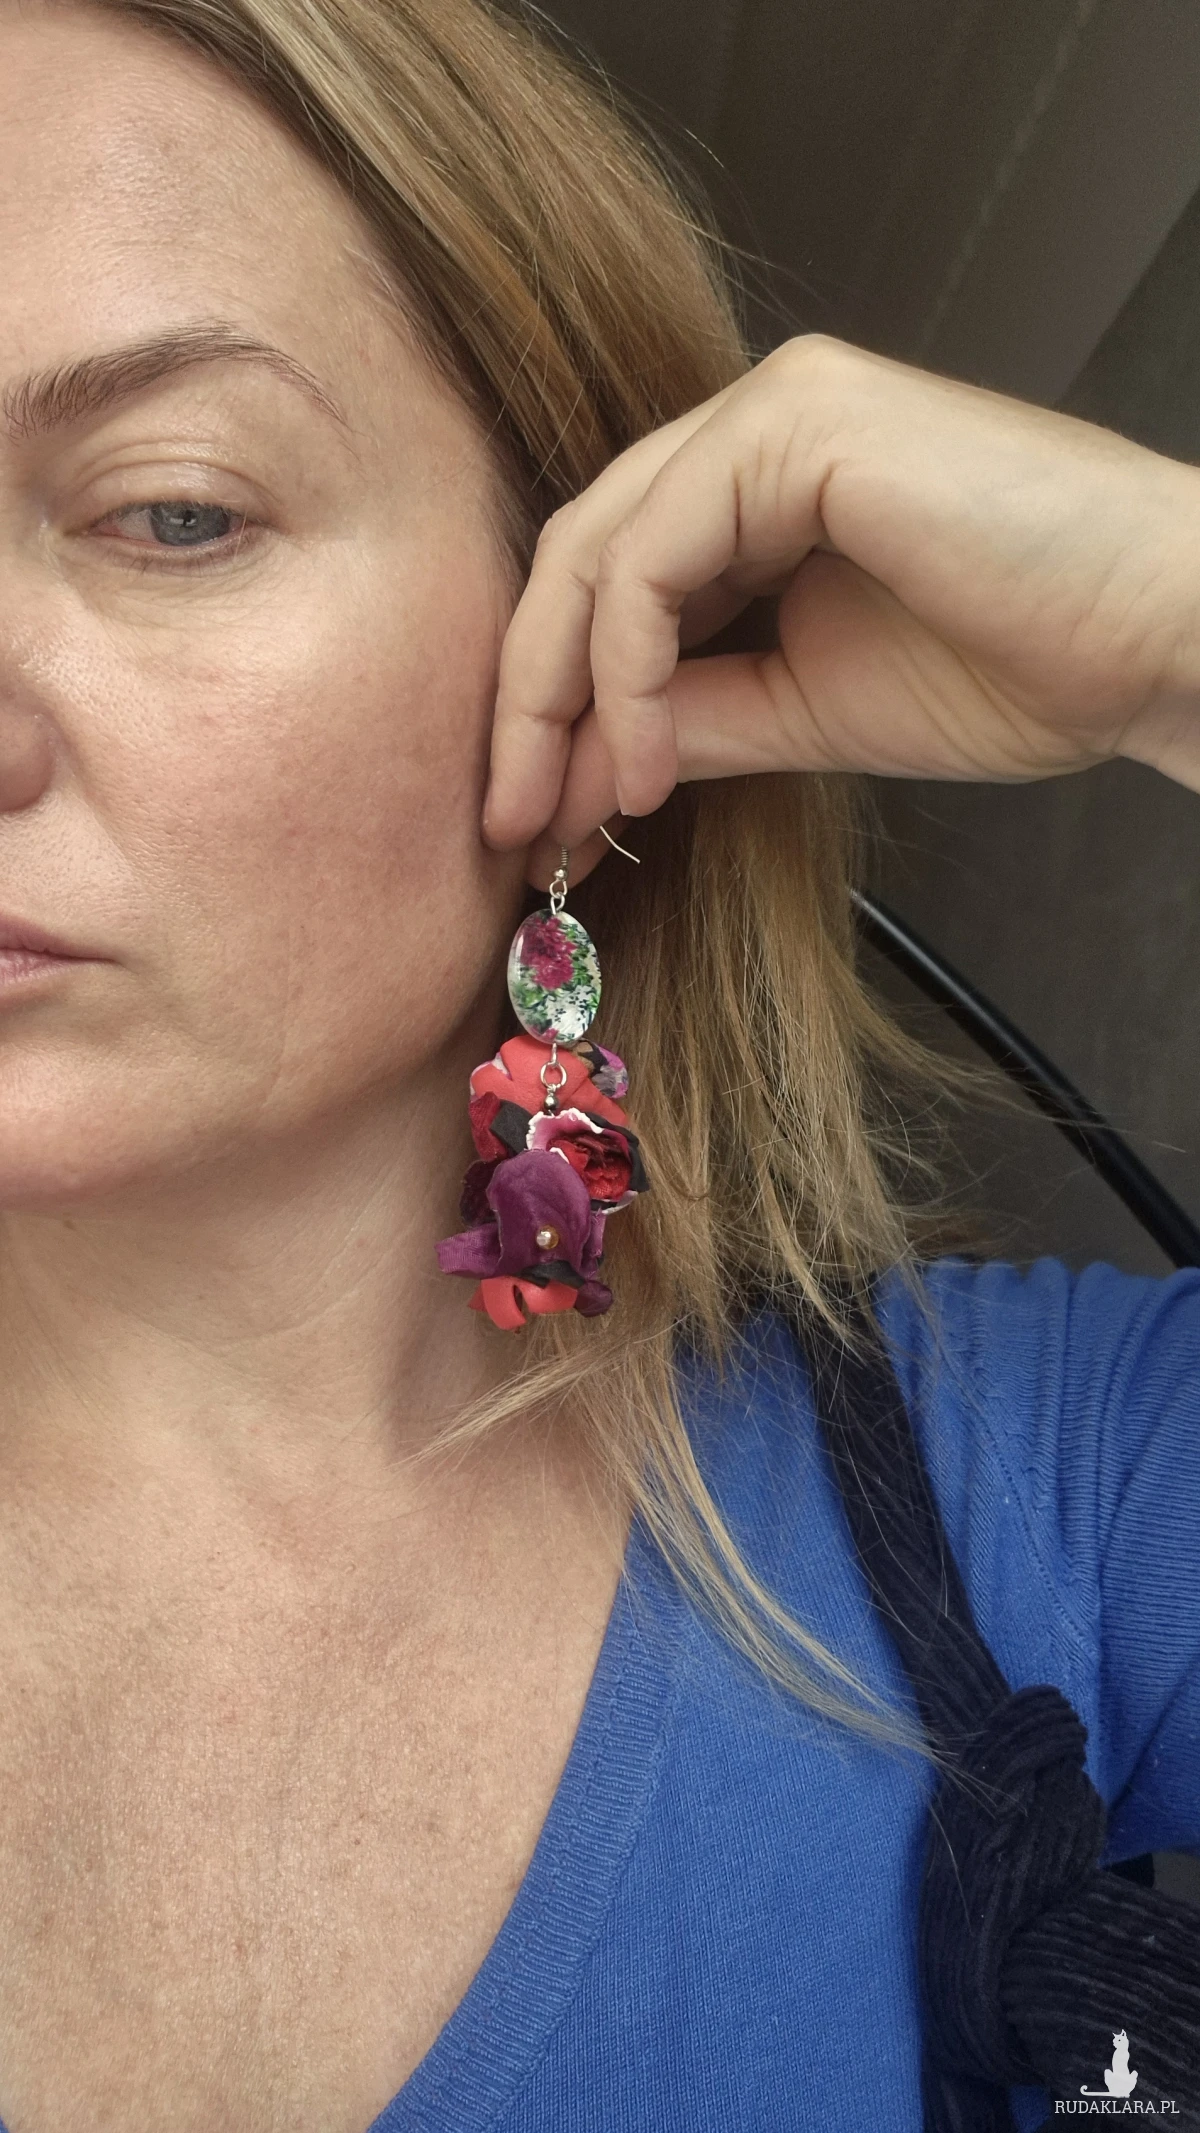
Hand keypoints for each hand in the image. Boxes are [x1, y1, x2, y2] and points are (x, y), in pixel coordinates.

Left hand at [481, 336, 1199, 884]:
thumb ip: (690, 721)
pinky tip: (644, 764)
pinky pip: (653, 554)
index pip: (608, 577)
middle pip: (579, 555)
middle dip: (526, 698)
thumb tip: (576, 775)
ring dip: (558, 693)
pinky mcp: (797, 424)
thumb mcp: (810, 710)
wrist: (1153, 639)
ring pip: (597, 547)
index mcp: (760, 481)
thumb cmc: (1023, 662)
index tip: (532, 813)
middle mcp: (753, 427)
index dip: (553, 696)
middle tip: (505, 821)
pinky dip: (624, 668)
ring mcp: (774, 411)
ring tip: (561, 809)